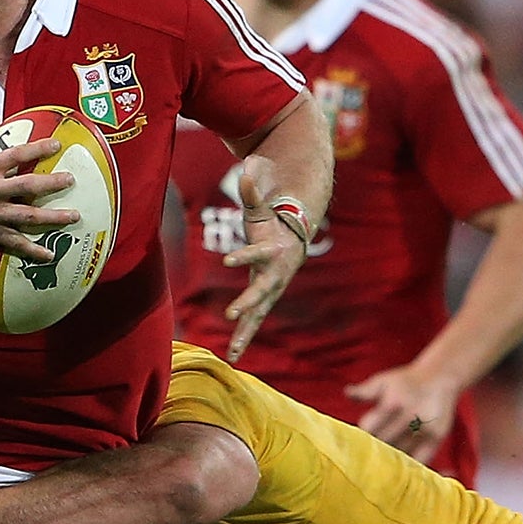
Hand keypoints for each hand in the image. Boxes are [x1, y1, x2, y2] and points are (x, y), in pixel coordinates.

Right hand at [0, 119, 79, 262]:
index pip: (14, 155)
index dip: (36, 149)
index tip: (56, 145)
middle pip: (27, 186)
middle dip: (52, 183)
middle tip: (71, 180)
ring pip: (28, 216)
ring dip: (53, 218)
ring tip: (75, 216)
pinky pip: (15, 243)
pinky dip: (33, 250)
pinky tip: (50, 254)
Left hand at [221, 162, 308, 361]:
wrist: (296, 240)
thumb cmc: (273, 221)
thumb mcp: (261, 207)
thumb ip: (253, 191)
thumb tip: (246, 167)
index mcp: (274, 251)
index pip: (257, 254)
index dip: (243, 256)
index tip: (226, 259)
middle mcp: (275, 275)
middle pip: (261, 292)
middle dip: (247, 303)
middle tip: (232, 314)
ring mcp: (271, 290)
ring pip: (258, 314)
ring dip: (245, 333)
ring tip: (233, 354)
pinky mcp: (264, 300)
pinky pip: (254, 322)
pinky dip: (244, 338)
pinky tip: (233, 356)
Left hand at [347, 364, 459, 464]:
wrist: (440, 377)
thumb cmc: (405, 382)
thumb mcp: (384, 381)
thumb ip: (365, 390)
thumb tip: (347, 393)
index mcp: (392, 403)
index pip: (369, 429)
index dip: (361, 437)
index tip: (355, 444)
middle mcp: (409, 417)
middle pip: (384, 444)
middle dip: (373, 451)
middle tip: (363, 460)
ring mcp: (424, 430)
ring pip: (400, 454)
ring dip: (389, 461)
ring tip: (379, 466)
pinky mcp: (436, 439)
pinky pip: (419, 460)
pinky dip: (408, 466)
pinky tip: (399, 468)